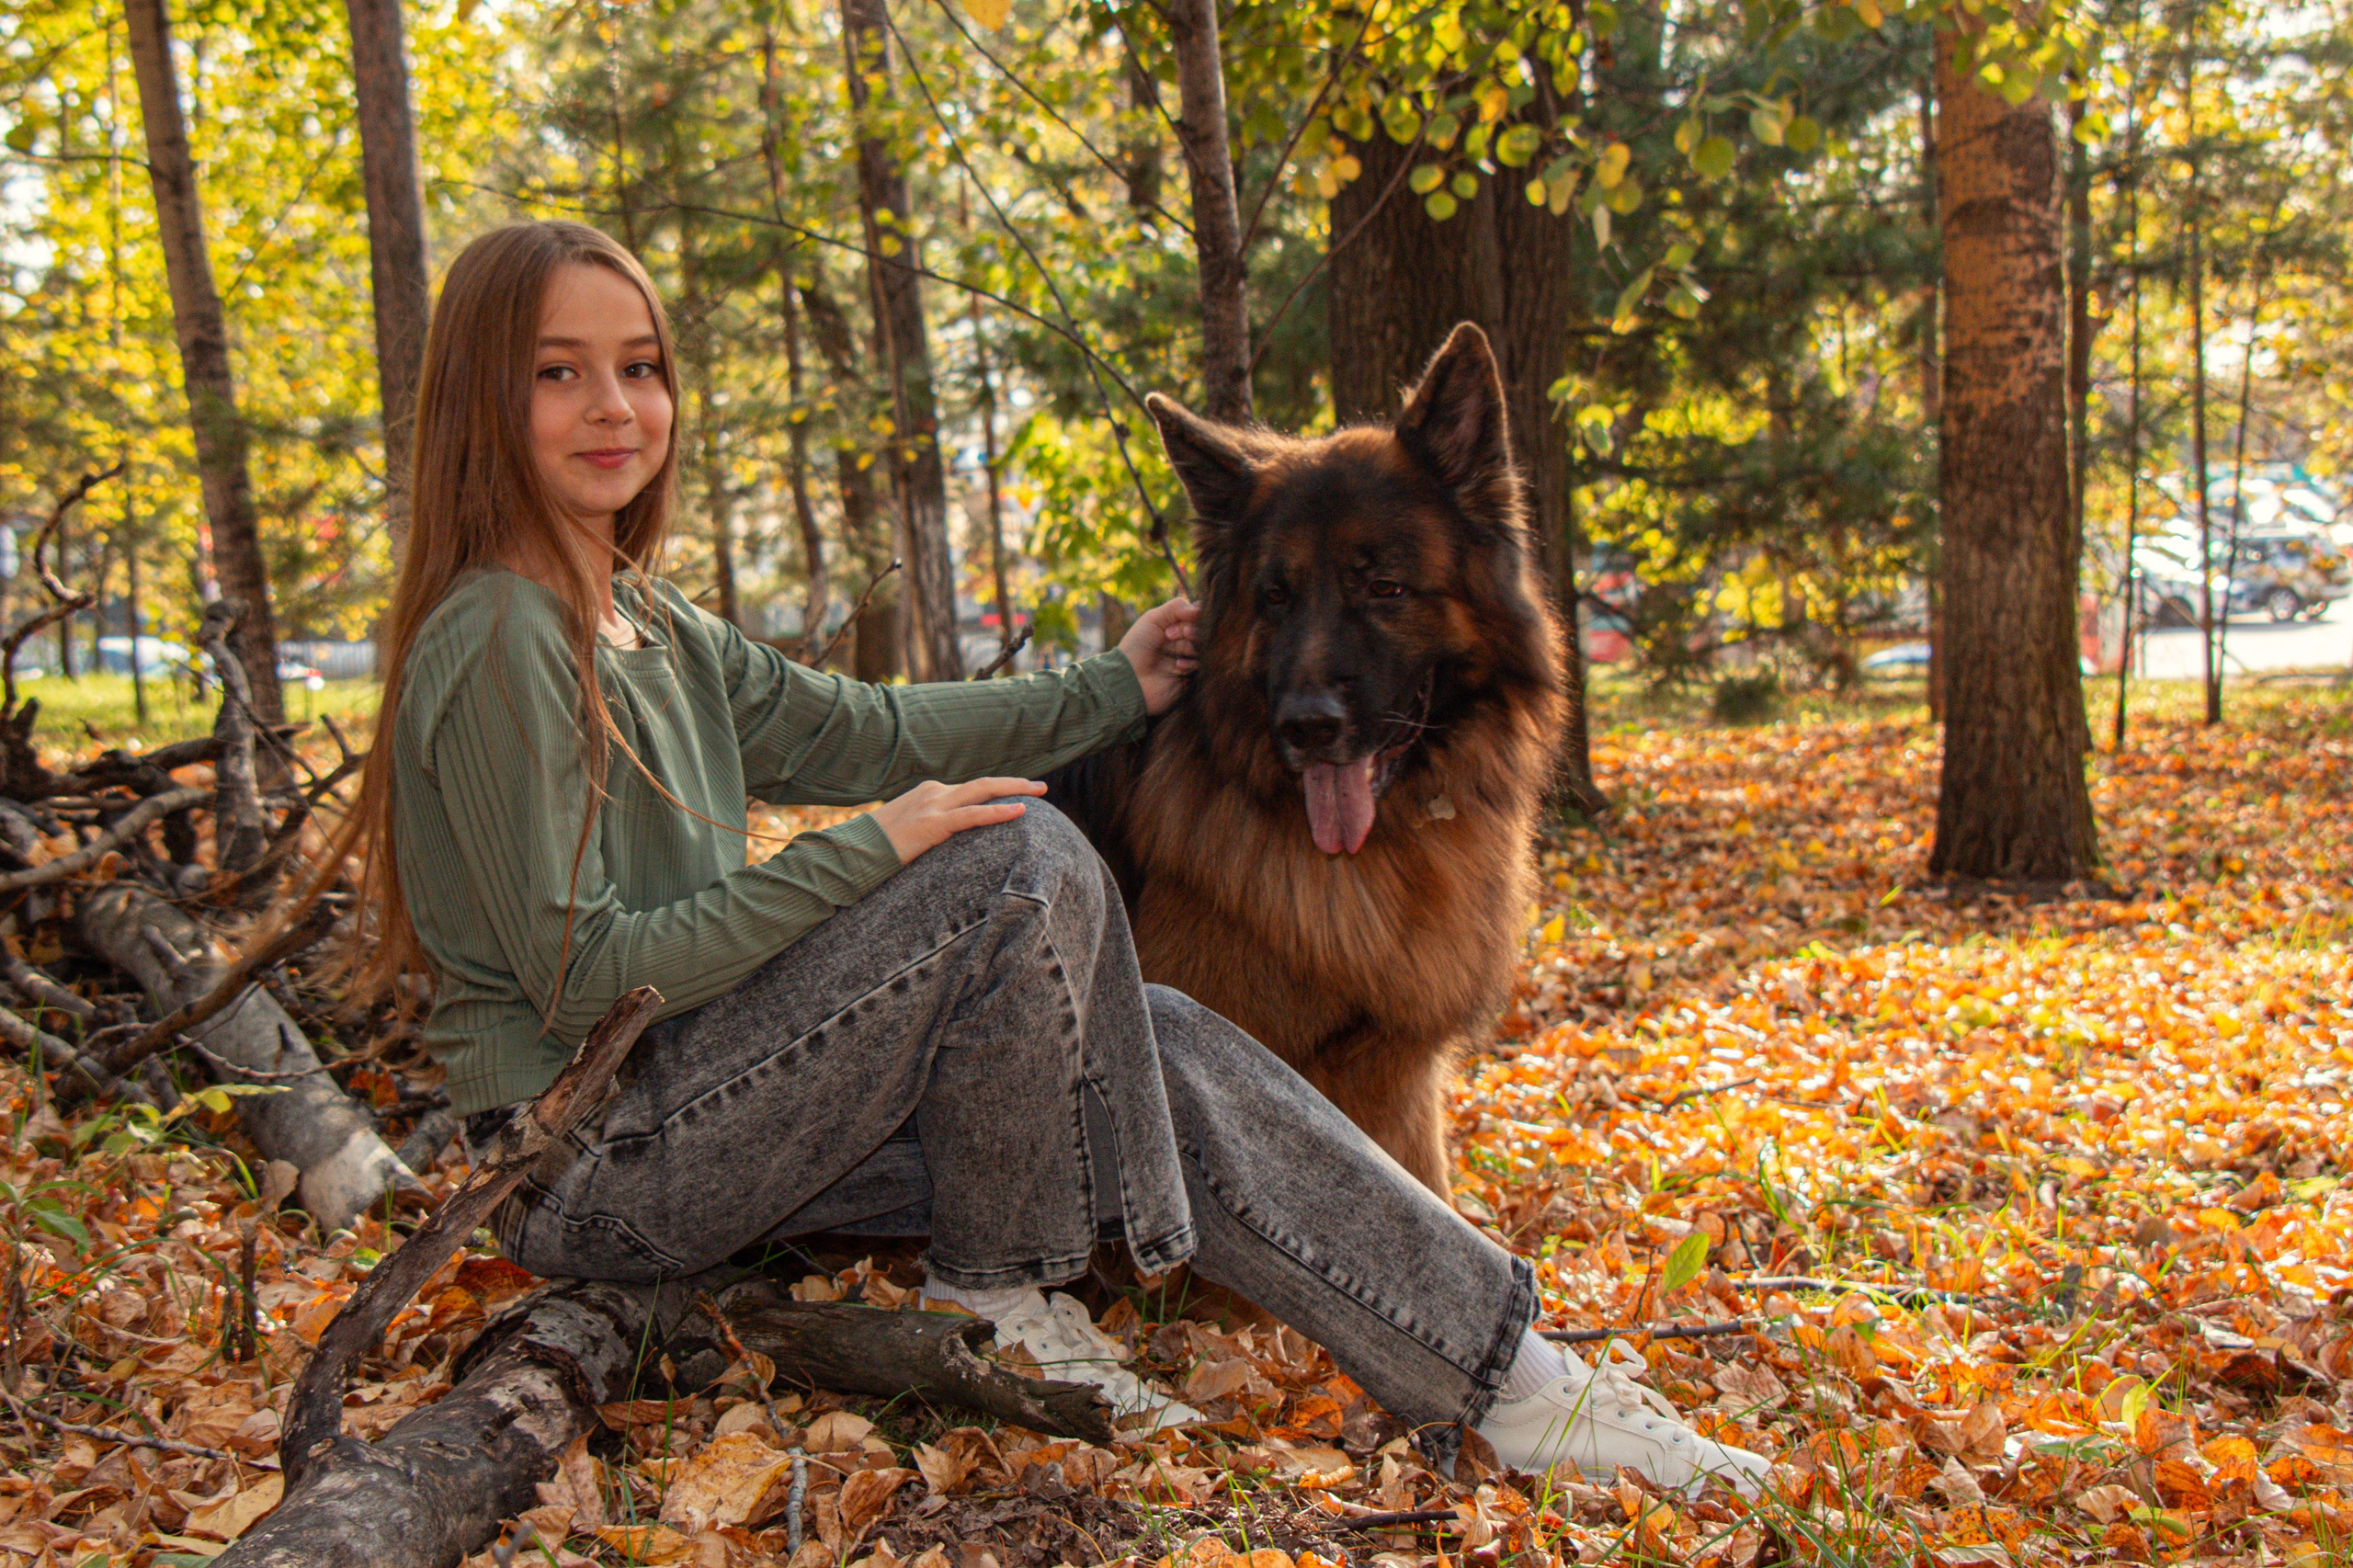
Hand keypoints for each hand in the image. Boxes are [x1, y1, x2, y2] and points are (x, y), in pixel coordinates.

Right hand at [868, 777, 1046, 864]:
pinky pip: (973, 815)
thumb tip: (949, 845)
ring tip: (1040, 794)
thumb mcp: (909, 832)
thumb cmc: (877, 847)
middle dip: (1015, 783)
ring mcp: (933, 805)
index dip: (997, 792)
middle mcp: (934, 792)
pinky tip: (1020, 811)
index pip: (971, 789)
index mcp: (930, 793)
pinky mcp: (933, 824)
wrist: (853, 852)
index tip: (1019, 795)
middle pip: (983, 783)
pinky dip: (998, 812)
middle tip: (1040, 787)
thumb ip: (932, 831)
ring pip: (983, 791)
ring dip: (1015, 790)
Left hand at [1118, 597, 1199, 714]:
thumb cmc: (1136, 647)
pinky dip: (1191, 664)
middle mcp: (1183, 641)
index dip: (1195, 615)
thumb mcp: (1152, 619)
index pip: (1197, 614)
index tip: (1183, 618)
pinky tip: (1177, 666)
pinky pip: (1203, 666)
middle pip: (1202, 630)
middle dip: (1189, 631)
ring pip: (1204, 647)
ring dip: (1190, 647)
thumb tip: (1201, 608)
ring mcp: (1187, 658)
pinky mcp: (1191, 676)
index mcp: (1174, 625)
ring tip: (1175, 654)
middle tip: (1170, 635)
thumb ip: (1176, 607)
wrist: (1130, 680)